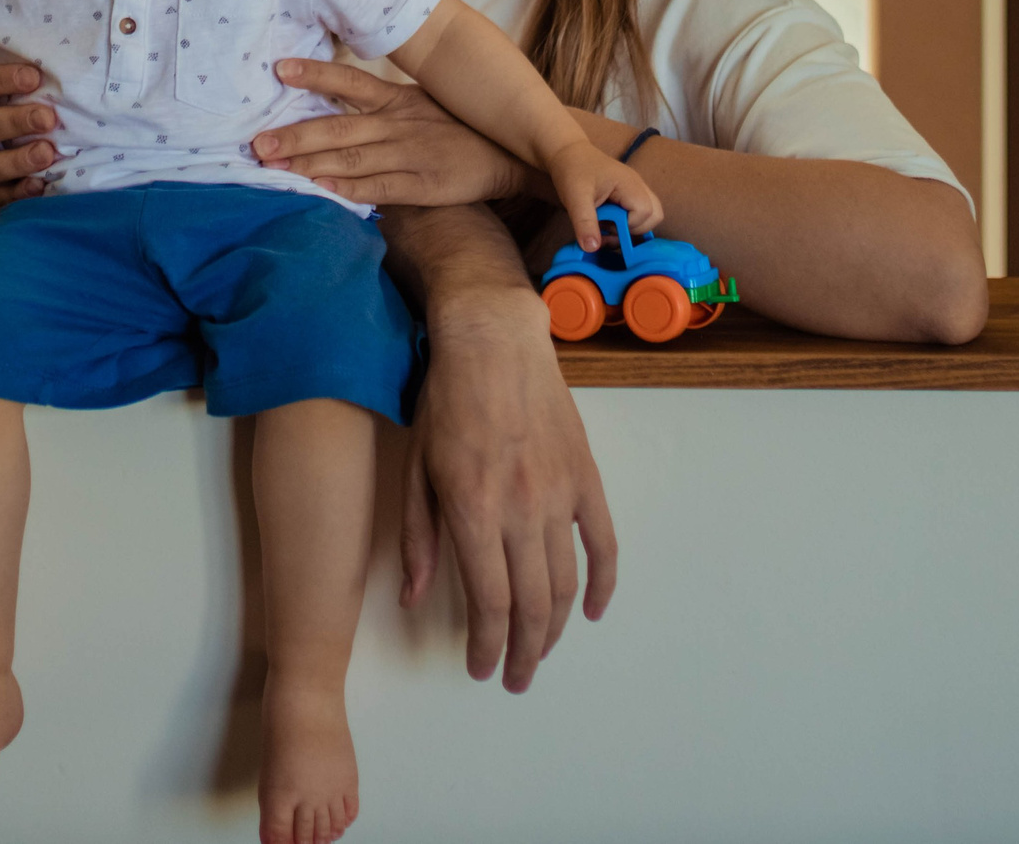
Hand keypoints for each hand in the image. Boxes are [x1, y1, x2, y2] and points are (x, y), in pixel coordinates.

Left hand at [249, 57, 534, 207]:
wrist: (513, 156)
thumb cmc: (461, 130)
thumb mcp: (424, 105)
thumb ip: (383, 105)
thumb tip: (336, 100)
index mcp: (398, 99)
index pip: (349, 80)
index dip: (314, 73)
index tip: (279, 68)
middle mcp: (399, 122)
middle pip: (337, 126)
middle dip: (294, 135)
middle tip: (255, 143)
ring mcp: (409, 153)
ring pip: (350, 158)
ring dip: (308, 164)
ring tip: (273, 168)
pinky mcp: (422, 183)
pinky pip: (378, 187)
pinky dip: (348, 189)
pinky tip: (320, 191)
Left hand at [405, 291, 616, 691]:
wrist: (494, 340)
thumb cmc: (445, 400)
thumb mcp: (415, 467)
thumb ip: (419, 538)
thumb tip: (417, 597)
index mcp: (473, 509)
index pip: (489, 602)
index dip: (488, 646)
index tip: (481, 668)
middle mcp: (521, 509)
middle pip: (532, 605)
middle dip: (524, 652)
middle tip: (515, 677)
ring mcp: (559, 494)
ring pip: (566, 582)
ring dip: (556, 628)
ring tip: (541, 652)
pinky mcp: (585, 478)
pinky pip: (603, 543)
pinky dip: (603, 583)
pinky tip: (591, 610)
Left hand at [547, 142, 660, 251]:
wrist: (567, 153)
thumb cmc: (572, 171)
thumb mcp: (574, 198)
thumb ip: (584, 223)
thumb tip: (592, 248)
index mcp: (629, 183)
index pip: (646, 212)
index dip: (628, 225)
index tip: (606, 224)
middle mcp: (638, 186)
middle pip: (655, 216)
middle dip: (634, 229)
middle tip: (609, 227)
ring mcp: (636, 190)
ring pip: (650, 216)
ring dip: (629, 228)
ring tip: (605, 225)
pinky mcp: (629, 196)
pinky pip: (639, 214)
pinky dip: (626, 224)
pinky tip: (606, 222)